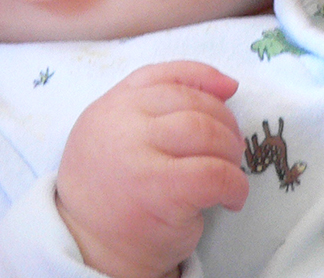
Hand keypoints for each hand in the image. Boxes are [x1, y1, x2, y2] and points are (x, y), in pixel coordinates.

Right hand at [56, 61, 249, 277]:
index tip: (230, 90)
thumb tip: (228, 85)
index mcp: (111, 106)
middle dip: (225, 124)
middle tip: (231, 149)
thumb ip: (159, 103)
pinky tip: (230, 199)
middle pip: (193, 104)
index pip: (166, 75)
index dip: (205, 78)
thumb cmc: (114, 190)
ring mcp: (138, 156)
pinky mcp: (158, 191)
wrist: (89, 249)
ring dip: (230, 153)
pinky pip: (214, 174)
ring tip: (229, 172)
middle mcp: (120, 124)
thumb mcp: (120, 134)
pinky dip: (234, 186)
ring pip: (206, 133)